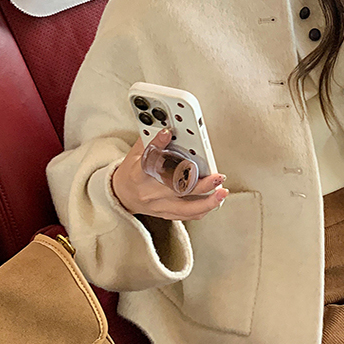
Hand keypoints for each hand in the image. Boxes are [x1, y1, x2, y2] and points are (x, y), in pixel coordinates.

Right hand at [111, 128, 228, 220]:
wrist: (122, 196)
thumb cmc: (131, 172)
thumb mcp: (135, 153)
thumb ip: (152, 141)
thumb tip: (168, 127)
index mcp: (138, 175)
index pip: (149, 162)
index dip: (158, 147)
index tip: (168, 133)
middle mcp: (150, 193)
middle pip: (177, 189)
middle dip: (200, 184)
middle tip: (217, 176)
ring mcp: (159, 206)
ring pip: (186, 208)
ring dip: (208, 202)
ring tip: (222, 192)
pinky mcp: (166, 214)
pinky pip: (188, 215)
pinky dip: (203, 208)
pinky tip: (215, 201)